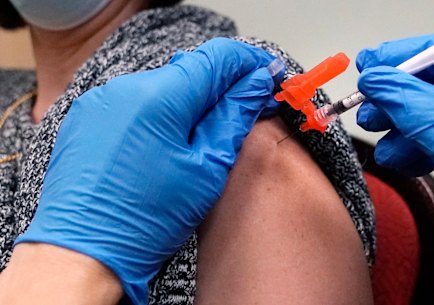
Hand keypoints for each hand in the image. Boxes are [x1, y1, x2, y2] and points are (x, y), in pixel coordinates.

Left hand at [15, 38, 279, 303]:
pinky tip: (167, 144)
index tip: (267, 74)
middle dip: (221, 86)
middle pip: (189, 70)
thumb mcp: (207, 168)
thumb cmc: (145, 220)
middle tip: (244, 110)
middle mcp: (125, 88)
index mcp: (158, 97)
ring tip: (203, 137)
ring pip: (163, 87)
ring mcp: (101, 102)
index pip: (217, 58)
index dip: (248, 62)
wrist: (83, 253)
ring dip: (189, 102)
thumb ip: (234, 117)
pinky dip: (159, 113)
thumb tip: (255, 84)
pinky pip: (135, 103)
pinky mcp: (88, 118)